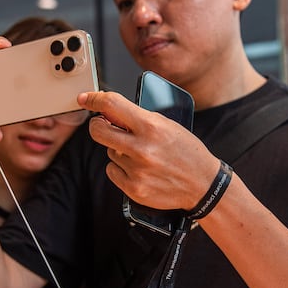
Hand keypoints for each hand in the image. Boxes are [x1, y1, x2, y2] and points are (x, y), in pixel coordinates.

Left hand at [78, 91, 219, 210]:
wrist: (202, 183)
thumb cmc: (185, 150)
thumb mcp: (166, 124)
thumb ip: (138, 117)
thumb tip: (109, 110)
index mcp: (151, 127)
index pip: (112, 105)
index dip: (94, 99)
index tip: (85, 98)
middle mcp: (142, 148)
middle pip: (98, 131)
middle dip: (98, 125)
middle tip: (104, 125)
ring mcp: (137, 170)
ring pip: (108, 152)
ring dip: (118, 150)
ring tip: (140, 154)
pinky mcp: (134, 189)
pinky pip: (112, 171)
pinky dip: (120, 168)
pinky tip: (138, 168)